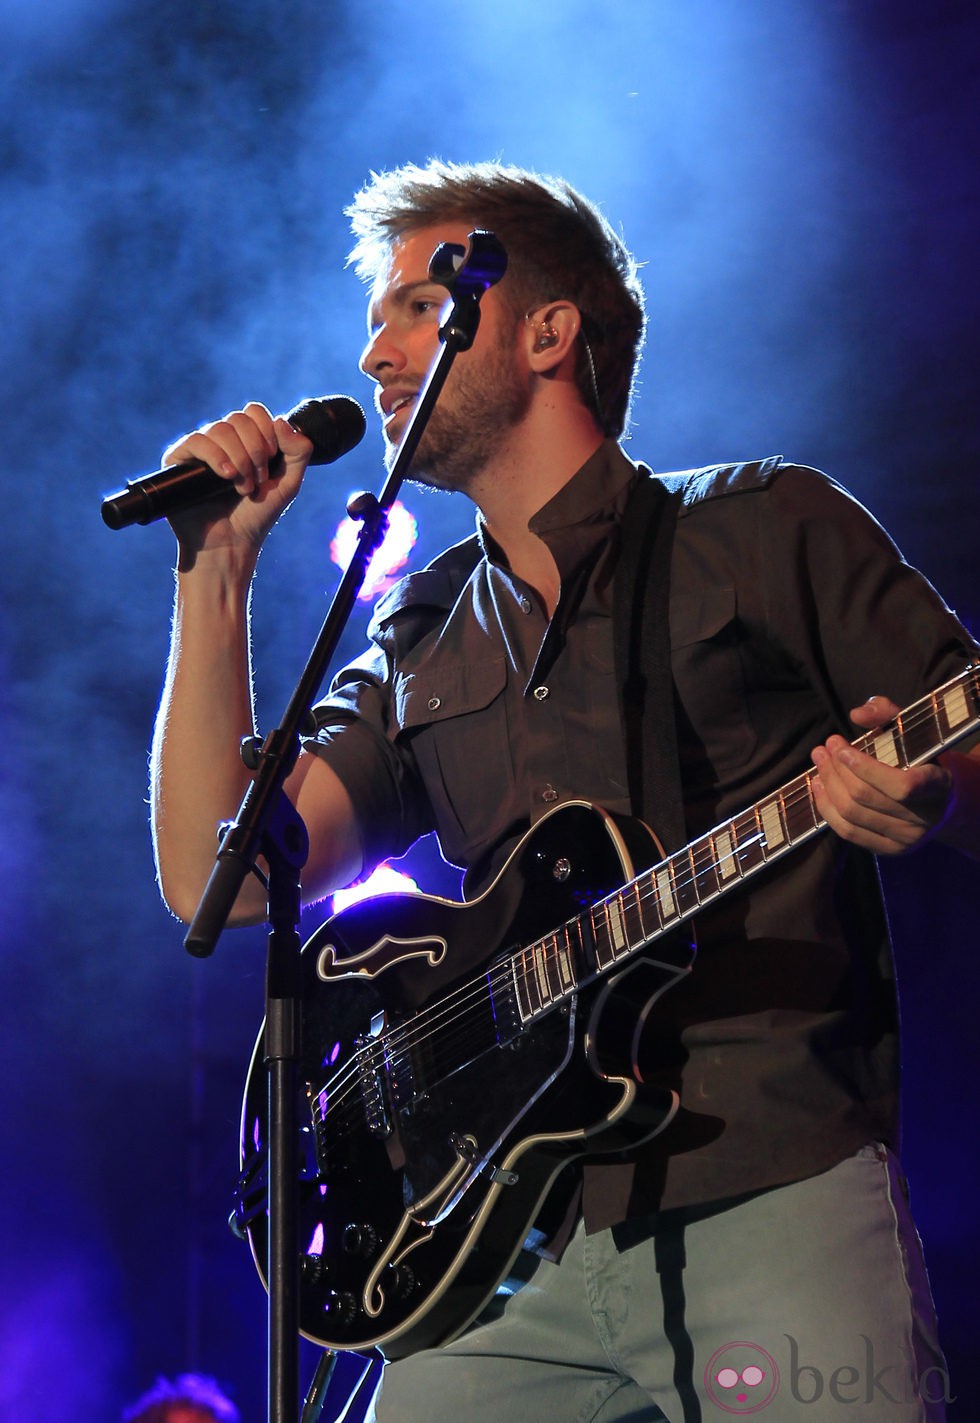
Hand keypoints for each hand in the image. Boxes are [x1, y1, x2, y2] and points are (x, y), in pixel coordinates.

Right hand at [162, 401, 312, 557]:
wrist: (231, 543)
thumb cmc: (257, 515)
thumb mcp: (288, 484)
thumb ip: (298, 452)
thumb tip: (281, 420)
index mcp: (246, 440)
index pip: (254, 412)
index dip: (266, 431)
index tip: (271, 460)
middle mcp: (222, 440)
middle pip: (239, 419)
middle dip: (255, 450)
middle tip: (258, 480)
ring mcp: (201, 449)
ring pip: (220, 429)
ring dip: (239, 459)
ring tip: (242, 487)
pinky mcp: (179, 460)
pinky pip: (196, 441)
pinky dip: (216, 456)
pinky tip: (226, 475)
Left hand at [810, 695, 953, 855]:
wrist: (943, 802)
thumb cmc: (922, 759)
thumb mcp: (912, 732)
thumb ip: (887, 713)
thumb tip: (857, 715)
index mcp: (938, 786)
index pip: (902, 786)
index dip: (865, 768)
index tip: (841, 747)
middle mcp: (925, 818)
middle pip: (865, 797)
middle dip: (835, 770)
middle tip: (822, 748)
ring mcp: (906, 838)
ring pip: (853, 814)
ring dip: (828, 786)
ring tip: (818, 763)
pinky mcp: (889, 850)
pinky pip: (848, 832)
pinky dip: (827, 809)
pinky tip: (819, 787)